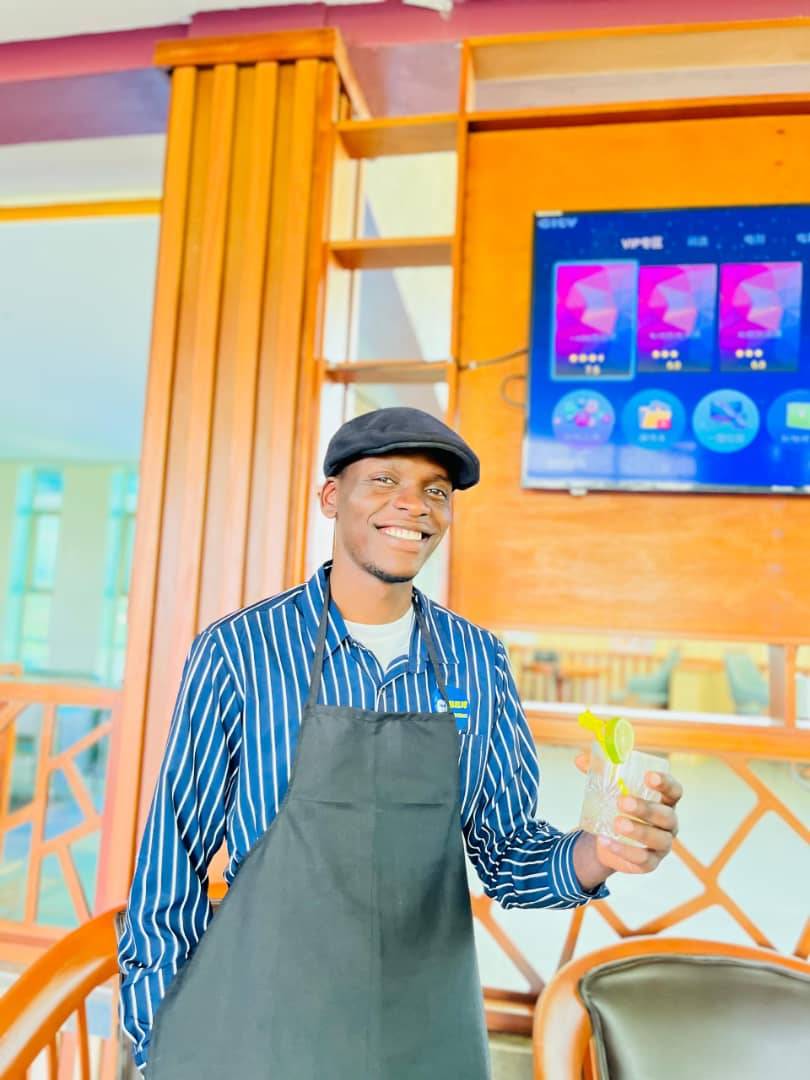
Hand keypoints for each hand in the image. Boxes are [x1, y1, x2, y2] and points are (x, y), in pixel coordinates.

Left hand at [574, 751, 682, 880]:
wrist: (607, 839)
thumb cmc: (616, 807)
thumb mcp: (608, 788)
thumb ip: (598, 773)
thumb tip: (580, 759)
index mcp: (664, 800)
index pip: (674, 790)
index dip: (665, 783)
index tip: (648, 776)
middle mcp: (669, 823)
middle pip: (666, 815)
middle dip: (645, 808)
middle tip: (622, 801)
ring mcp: (662, 844)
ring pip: (658, 839)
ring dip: (638, 831)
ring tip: (616, 823)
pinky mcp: (651, 863)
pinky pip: (643, 860)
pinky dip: (624, 852)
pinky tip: (607, 842)